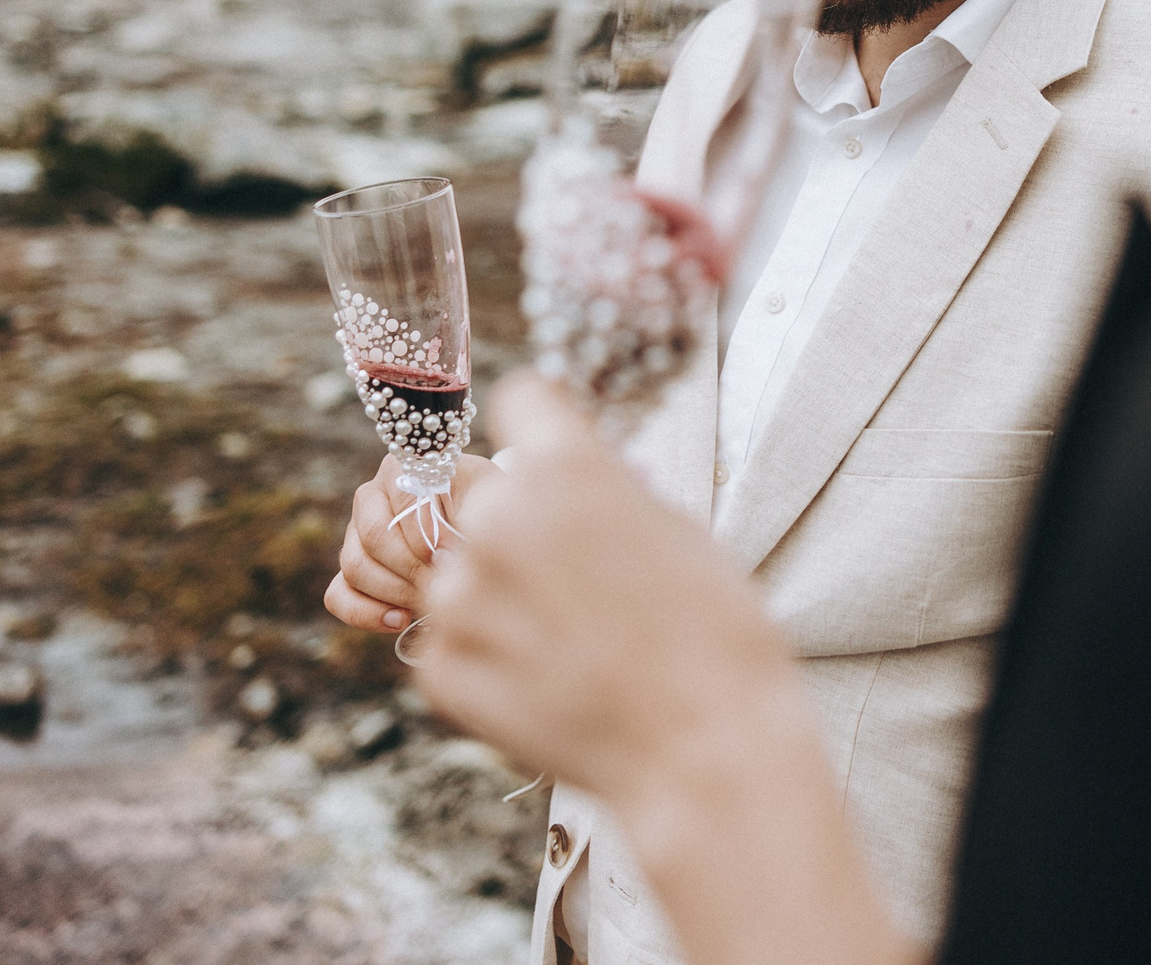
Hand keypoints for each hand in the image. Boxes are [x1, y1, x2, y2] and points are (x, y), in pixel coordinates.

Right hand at [323, 450, 497, 633]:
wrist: (482, 531)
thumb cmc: (487, 510)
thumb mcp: (489, 500)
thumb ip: (470, 513)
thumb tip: (441, 557)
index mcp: (402, 469)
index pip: (401, 499)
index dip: (428, 533)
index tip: (454, 556)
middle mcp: (371, 497)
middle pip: (373, 536)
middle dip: (412, 567)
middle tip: (445, 584)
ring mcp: (355, 535)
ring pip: (354, 567)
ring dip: (395, 591)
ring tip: (432, 600)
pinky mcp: (350, 572)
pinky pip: (338, 595)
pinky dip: (366, 613)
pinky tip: (401, 619)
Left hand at [417, 372, 918, 964]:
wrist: (704, 749)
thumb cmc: (712, 635)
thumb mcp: (673, 527)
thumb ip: (603, 488)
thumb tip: (570, 474)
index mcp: (563, 470)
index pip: (518, 401)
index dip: (538, 428)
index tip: (546, 450)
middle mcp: (495, 522)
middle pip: (472, 491)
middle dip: (508, 517)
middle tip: (559, 565)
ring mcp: (457, 600)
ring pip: (459, 569)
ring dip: (498, 593)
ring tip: (566, 639)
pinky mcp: (438, 667)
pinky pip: (449, 637)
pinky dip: (488, 653)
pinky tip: (548, 678)